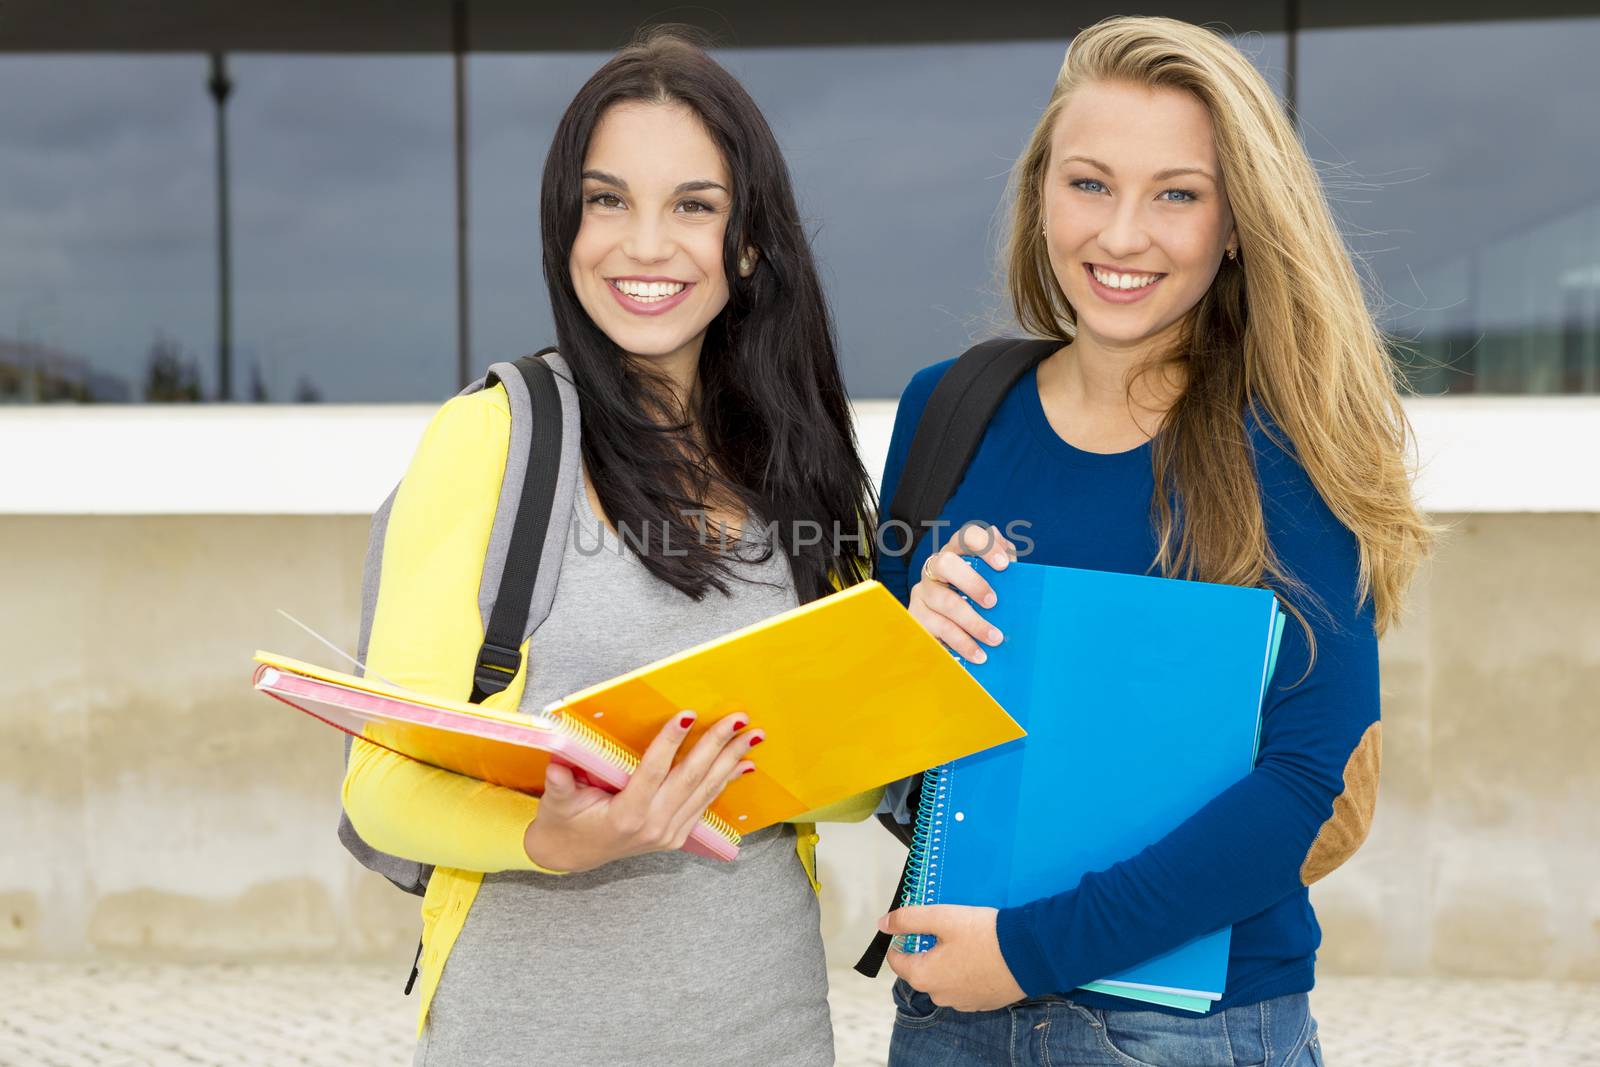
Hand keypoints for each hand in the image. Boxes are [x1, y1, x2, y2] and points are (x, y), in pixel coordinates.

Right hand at [522, 710, 759, 872]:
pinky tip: (744, 763)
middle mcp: (654, 826)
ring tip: (753, 736)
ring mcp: (669, 832)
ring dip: (731, 760)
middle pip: (690, 778)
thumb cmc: (564, 822)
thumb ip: (559, 785)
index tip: (688, 716)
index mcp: (625, 815)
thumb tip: (558, 765)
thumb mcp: (556, 804)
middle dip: (717, 745)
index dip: (670, 742)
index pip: (653, 771)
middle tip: (738, 719)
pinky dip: (726, 781)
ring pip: (705, 790)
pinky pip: (706, 803)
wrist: (571, 856)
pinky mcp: (677, 835)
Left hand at [880, 905, 1026, 1011]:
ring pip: (944, 977)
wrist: (1030, 954)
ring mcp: (962, 1003)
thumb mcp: (942, 917)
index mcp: (923, 976)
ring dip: (948, 960)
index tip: (918, 924)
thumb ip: (908, 919)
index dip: (902, 938)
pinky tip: (981, 954)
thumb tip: (883, 924)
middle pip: (921, 969)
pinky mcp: (982, 1003)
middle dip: (928, 948)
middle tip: (947, 927)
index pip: (896, 960)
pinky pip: (964, 985)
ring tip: (967, 939)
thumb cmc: (984, 934)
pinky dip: (967, 971)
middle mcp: (939, 996)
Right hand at [910, 522, 1015, 663]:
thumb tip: (1007, 551)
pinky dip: (961, 644)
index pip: (966, 537)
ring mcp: (922, 593)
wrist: (947, 629)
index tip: (1004, 565)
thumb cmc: (976, 598)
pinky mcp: (916, 618)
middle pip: (946, 564)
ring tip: (995, 638)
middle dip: (972, 582)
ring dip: (973, 622)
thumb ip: (1002, 563)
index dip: (985, 546)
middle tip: (994, 603)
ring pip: (944, 603)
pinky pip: (937, 630)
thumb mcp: (992, 579)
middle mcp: (934, 569)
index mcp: (955, 553)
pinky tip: (978, 654)